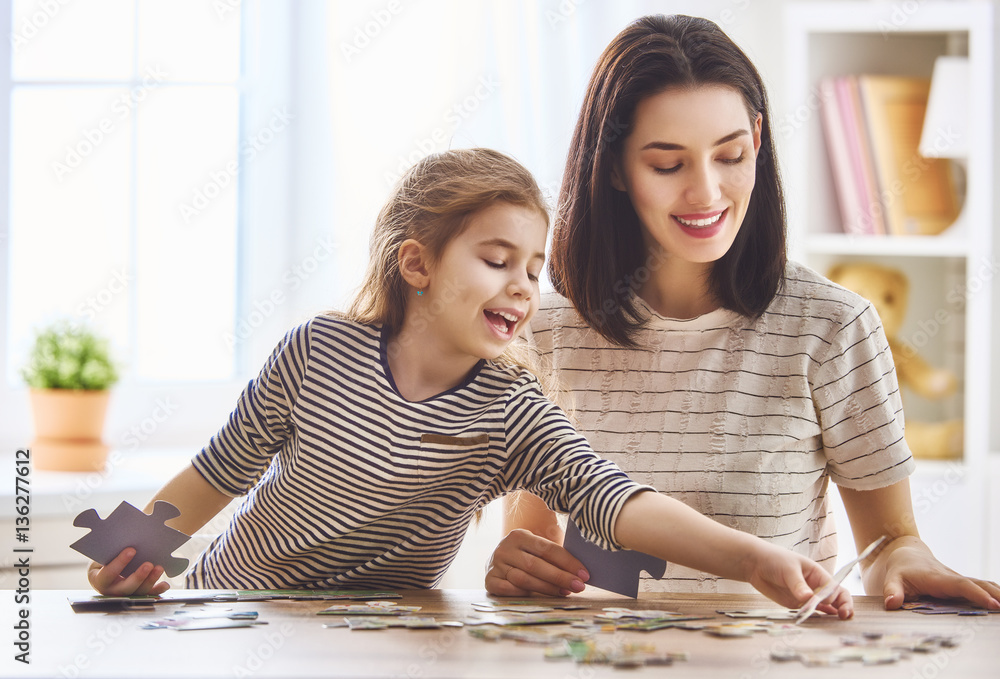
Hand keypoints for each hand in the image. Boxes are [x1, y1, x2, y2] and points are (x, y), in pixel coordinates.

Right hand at [87, 548, 170, 595]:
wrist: (105, 570)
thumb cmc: (105, 559)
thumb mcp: (102, 554)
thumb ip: (111, 550)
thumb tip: (128, 536)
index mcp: (99, 580)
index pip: (108, 573)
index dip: (120, 562)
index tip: (132, 550)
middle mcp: (111, 591)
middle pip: (125, 587)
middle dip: (138, 576)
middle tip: (148, 564)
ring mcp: (125, 594)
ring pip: (138, 592)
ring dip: (150, 581)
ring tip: (159, 568)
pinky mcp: (137, 595)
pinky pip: (148, 595)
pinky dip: (157, 590)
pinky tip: (165, 584)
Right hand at [485, 529, 588, 596]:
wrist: (497, 561)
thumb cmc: (525, 555)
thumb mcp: (536, 548)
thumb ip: (553, 555)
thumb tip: (581, 570)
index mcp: (519, 535)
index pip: (547, 549)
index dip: (568, 562)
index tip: (584, 574)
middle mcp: (504, 548)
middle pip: (536, 565)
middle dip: (560, 577)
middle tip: (579, 586)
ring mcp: (495, 565)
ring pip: (524, 579)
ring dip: (547, 588)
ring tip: (565, 592)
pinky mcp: (489, 581)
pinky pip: (508, 590)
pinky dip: (524, 594)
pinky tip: (540, 598)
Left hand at [745, 542, 853, 618]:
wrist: (755, 564)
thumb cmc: (774, 559)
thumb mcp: (788, 569)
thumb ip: (798, 584)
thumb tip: (808, 598)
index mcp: (817, 573)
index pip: (832, 586)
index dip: (832, 595)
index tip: (825, 601)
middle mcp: (815, 585)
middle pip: (836, 596)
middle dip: (844, 604)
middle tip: (845, 615)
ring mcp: (808, 596)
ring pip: (827, 606)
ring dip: (834, 613)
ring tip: (840, 620)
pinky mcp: (798, 604)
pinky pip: (812, 612)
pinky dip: (820, 617)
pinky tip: (826, 622)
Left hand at [873, 537, 999, 609]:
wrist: (906, 555)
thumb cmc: (900, 570)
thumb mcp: (891, 579)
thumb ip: (892, 590)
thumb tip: (891, 603)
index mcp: (936, 579)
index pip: (960, 586)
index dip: (976, 594)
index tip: (992, 603)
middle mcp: (951, 578)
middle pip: (978, 584)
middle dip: (995, 595)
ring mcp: (958, 580)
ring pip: (982, 585)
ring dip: (998, 594)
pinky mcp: (961, 584)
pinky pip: (981, 588)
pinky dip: (994, 593)